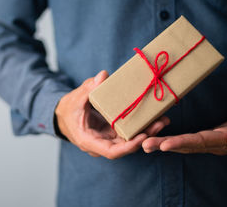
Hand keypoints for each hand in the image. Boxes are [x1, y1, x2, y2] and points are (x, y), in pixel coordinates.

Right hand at [55, 70, 169, 158]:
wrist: (63, 114)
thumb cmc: (68, 109)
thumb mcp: (75, 98)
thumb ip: (89, 88)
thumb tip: (103, 75)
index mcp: (89, 140)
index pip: (112, 151)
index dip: (129, 147)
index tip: (143, 137)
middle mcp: (101, 143)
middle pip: (126, 146)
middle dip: (145, 136)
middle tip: (160, 123)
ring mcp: (108, 139)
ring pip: (130, 140)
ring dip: (146, 131)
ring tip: (163, 119)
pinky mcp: (113, 132)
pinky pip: (128, 132)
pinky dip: (140, 125)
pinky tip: (153, 116)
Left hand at [142, 104, 226, 154]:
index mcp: (225, 141)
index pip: (199, 142)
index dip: (181, 143)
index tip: (163, 145)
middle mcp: (214, 143)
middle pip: (186, 145)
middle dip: (164, 145)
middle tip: (145, 145)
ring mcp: (210, 141)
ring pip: (184, 143)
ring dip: (164, 143)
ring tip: (144, 144)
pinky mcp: (207, 136)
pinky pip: (187, 139)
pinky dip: (171, 139)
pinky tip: (157, 139)